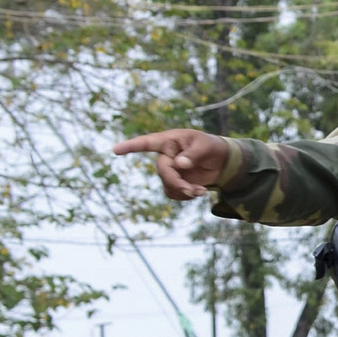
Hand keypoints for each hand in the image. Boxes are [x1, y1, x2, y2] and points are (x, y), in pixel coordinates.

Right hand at [115, 129, 234, 201]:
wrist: (222, 161)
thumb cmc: (211, 147)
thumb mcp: (205, 147)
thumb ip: (192, 154)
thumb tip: (178, 164)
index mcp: (169, 141)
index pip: (146, 143)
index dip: (131, 146)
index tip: (116, 150)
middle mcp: (165, 155)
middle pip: (163, 172)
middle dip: (178, 183)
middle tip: (194, 191)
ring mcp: (169, 170)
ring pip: (167, 185)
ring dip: (184, 191)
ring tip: (202, 191)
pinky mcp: (174, 181)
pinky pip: (172, 193)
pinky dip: (185, 196)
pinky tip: (198, 192)